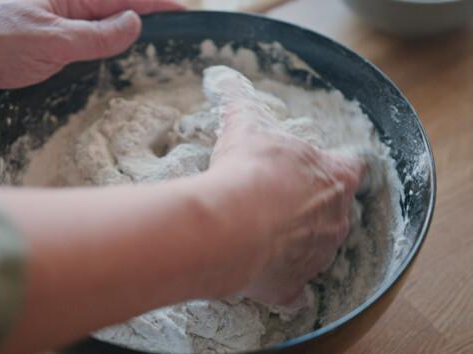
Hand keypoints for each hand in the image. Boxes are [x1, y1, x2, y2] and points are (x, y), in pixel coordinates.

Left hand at [0, 0, 183, 117]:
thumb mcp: (51, 38)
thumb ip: (95, 34)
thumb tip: (135, 22)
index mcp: (70, 0)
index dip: (157, 5)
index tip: (186, 14)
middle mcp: (70, 20)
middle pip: (119, 22)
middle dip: (150, 31)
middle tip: (181, 49)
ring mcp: (63, 45)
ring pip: (106, 49)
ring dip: (130, 57)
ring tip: (161, 69)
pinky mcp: (54, 69)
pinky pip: (89, 71)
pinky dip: (107, 78)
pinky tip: (124, 88)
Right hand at [208, 100, 364, 304]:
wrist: (232, 224)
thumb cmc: (248, 171)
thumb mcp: (245, 127)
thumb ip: (239, 101)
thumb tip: (219, 75)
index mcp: (333, 178)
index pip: (352, 168)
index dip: (338, 168)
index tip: (323, 168)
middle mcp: (335, 218)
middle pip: (335, 212)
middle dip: (312, 207)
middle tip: (280, 202)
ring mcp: (317, 255)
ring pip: (315, 249)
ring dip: (295, 242)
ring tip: (262, 233)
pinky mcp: (292, 285)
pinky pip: (293, 289)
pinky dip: (283, 284)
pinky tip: (265, 275)